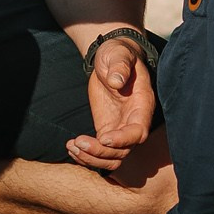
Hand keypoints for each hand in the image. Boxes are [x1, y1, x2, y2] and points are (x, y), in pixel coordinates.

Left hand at [69, 37, 155, 171]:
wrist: (112, 59)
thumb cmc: (118, 54)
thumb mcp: (119, 54)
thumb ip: (120, 66)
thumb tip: (116, 81)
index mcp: (142, 105)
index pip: (138, 132)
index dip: (123, 139)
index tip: (104, 138)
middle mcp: (134, 122)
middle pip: (123, 151)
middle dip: (100, 152)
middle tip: (78, 141)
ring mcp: (120, 129)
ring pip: (112, 158)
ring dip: (92, 159)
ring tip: (73, 146)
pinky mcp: (107, 131)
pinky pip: (100, 153)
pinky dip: (85, 156)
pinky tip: (71, 146)